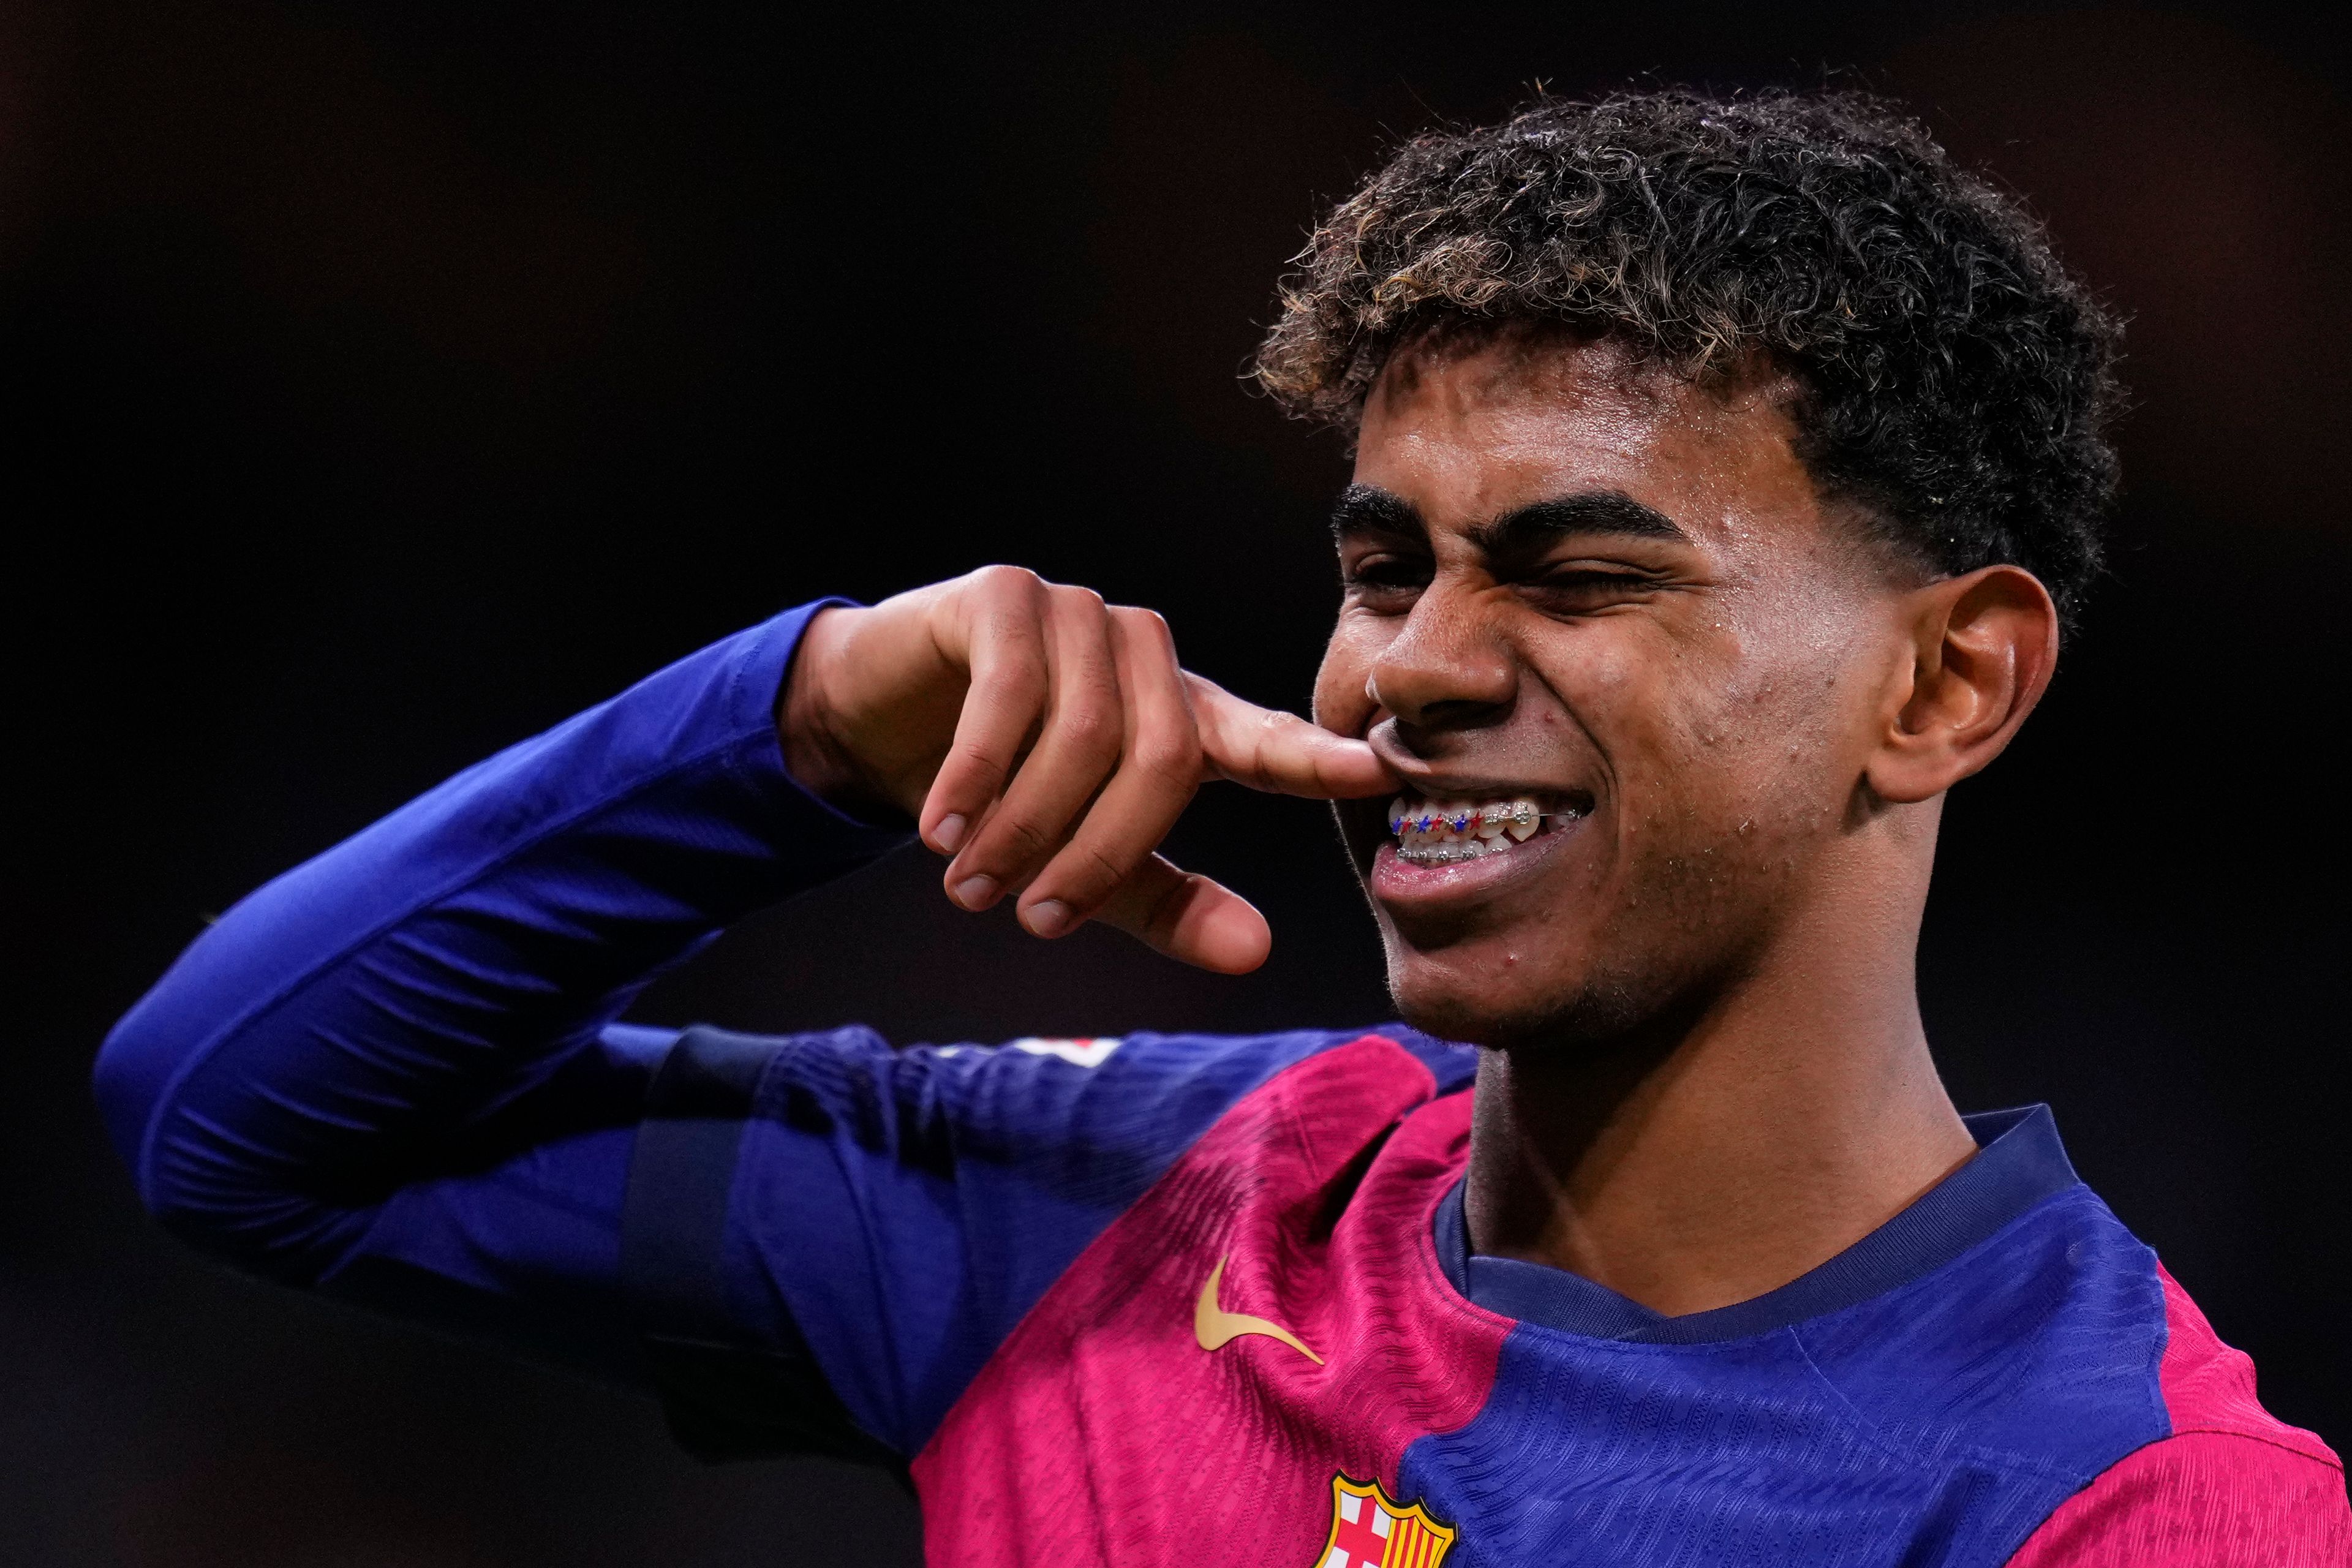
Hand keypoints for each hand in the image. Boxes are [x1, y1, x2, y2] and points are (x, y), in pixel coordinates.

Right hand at [780, 567, 1392, 972]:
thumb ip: (1169, 903)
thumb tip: (1254, 953)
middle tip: (1032, 916)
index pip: (1268, 742)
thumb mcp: (1085, 863)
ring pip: (1086, 733)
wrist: (880, 724)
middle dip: (1094, 854)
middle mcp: (1145, 656)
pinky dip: (978, 772)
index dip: (1320, 758)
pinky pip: (1012, 691)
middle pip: (1162, 760)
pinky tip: (942, 824)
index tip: (1382, 771)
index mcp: (1185, 719)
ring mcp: (1078, 615)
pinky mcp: (1006, 594)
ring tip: (971, 883)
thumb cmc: (1002, 794)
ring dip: (1025, 826)